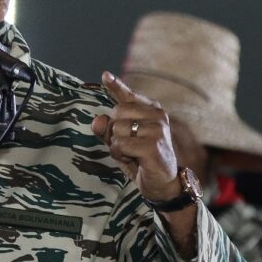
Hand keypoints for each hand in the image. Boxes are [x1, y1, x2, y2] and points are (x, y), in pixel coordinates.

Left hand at [91, 71, 180, 201]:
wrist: (164, 185)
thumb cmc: (142, 160)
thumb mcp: (121, 142)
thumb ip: (108, 129)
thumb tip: (97, 120)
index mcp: (151, 111)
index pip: (128, 96)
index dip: (115, 86)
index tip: (105, 75)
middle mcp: (157, 116)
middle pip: (116, 113)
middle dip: (113, 132)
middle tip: (128, 146)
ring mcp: (157, 129)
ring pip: (117, 129)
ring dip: (117, 146)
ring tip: (133, 154)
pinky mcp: (153, 145)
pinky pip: (120, 144)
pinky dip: (120, 155)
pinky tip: (135, 160)